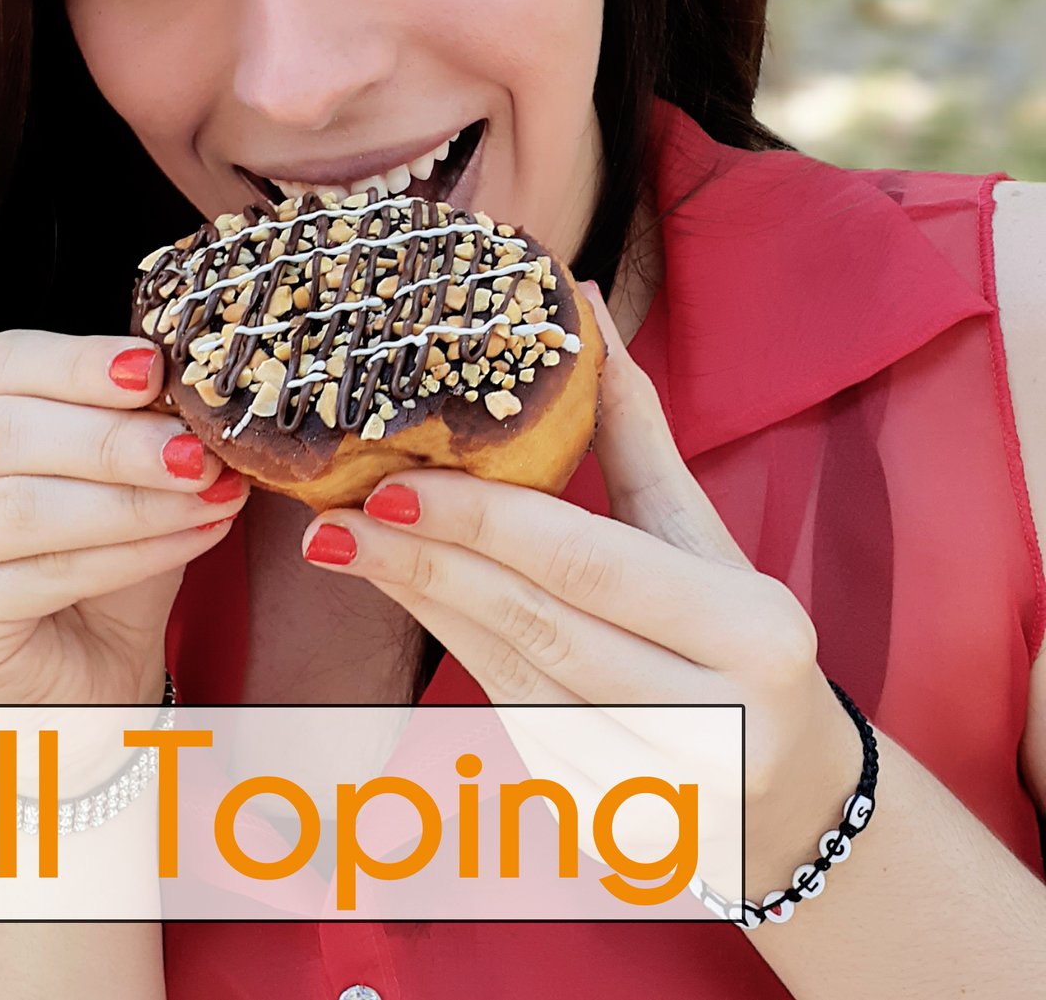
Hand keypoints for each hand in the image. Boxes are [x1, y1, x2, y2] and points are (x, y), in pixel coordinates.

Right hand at [0, 330, 249, 706]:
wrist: (79, 671)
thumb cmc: (86, 551)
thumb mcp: (105, 464)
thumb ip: (123, 417)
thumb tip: (178, 382)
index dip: (78, 363)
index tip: (154, 368)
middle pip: (3, 433)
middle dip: (113, 440)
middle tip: (198, 448)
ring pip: (23, 507)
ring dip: (132, 500)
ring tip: (210, 493)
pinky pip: (40, 574)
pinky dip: (129, 554)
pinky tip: (190, 538)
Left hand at [297, 284, 860, 890]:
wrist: (789, 797)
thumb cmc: (738, 635)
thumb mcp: (698, 533)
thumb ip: (632, 428)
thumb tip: (580, 299)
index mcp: (750, 634)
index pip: (589, 564)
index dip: (483, 524)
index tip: (392, 487)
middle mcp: (711, 722)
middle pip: (536, 626)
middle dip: (423, 567)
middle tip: (332, 520)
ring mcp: (653, 789)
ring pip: (508, 679)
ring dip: (420, 606)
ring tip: (344, 547)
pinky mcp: (603, 824)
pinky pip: (507, 719)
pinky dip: (451, 650)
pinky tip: (405, 596)